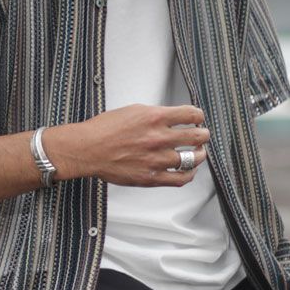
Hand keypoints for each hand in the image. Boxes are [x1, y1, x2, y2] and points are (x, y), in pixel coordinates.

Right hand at [44, 104, 209, 186]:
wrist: (86, 149)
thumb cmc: (103, 130)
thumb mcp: (132, 111)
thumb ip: (154, 115)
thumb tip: (171, 118)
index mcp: (154, 118)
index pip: (191, 114)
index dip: (198, 116)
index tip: (197, 118)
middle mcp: (158, 138)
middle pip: (197, 136)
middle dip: (203, 134)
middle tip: (201, 135)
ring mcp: (156, 159)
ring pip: (192, 159)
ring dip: (199, 154)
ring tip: (197, 153)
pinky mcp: (151, 177)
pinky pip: (180, 179)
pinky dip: (188, 174)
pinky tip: (188, 171)